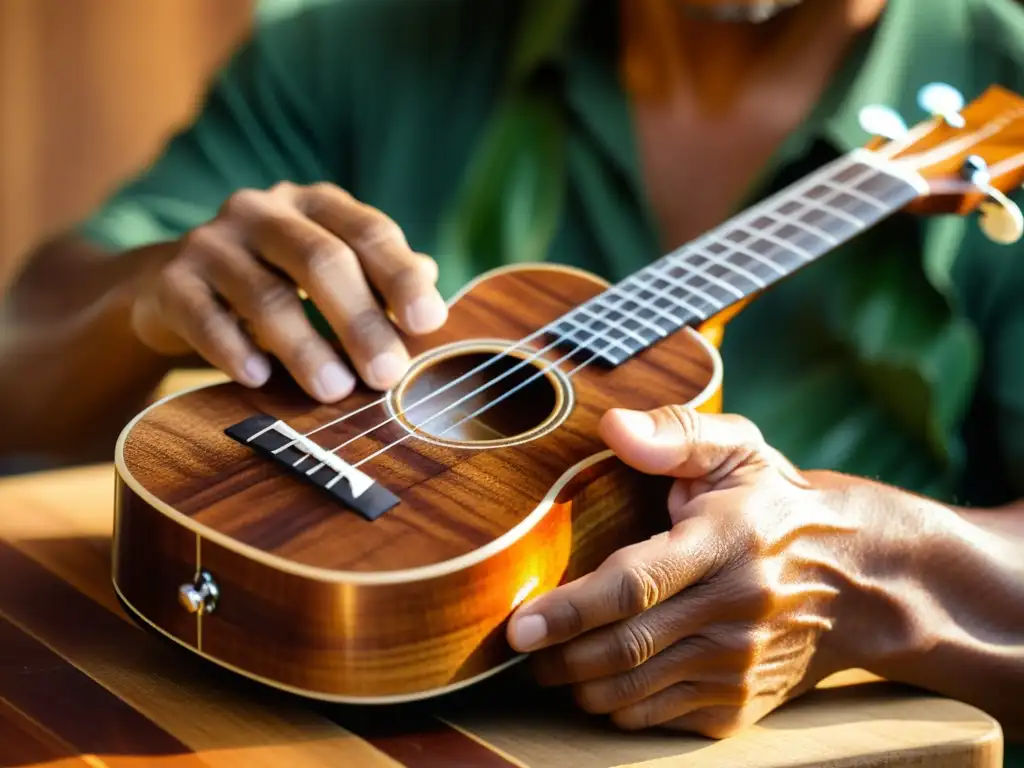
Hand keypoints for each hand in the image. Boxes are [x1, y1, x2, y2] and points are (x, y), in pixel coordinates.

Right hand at [130, 183, 447, 400]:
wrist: (173, 287)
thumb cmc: (277, 281)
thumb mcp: (332, 273)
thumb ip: (380, 278)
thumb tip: (430, 285)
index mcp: (314, 204)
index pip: (369, 232)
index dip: (401, 277)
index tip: (429, 322)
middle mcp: (262, 210)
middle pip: (323, 261)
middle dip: (360, 321)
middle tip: (388, 374)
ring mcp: (213, 242)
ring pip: (267, 295)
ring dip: (305, 348)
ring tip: (335, 391)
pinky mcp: (171, 281)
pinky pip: (204, 317)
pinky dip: (234, 350)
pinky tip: (258, 378)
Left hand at [506, 405, 866, 737]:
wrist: (856, 580)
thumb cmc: (775, 505)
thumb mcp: (737, 450)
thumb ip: (676, 433)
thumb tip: (612, 426)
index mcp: (725, 544)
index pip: (636, 585)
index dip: (571, 609)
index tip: (520, 627)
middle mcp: (734, 612)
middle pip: (625, 649)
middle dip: (559, 656)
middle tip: (521, 647)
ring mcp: (737, 666)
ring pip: (635, 693)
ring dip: (580, 686)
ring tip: (551, 665)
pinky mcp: (739, 704)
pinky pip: (659, 718)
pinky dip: (618, 707)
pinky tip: (600, 681)